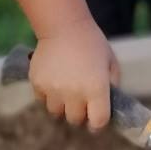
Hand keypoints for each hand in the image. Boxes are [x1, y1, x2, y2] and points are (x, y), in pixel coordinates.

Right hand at [29, 16, 118, 130]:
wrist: (64, 26)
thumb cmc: (92, 43)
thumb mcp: (111, 63)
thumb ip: (113, 86)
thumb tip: (107, 106)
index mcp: (96, 89)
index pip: (98, 122)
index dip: (98, 123)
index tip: (96, 119)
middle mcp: (74, 93)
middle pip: (75, 120)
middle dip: (80, 113)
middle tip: (81, 100)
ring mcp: (54, 90)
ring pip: (56, 113)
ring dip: (62, 106)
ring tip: (66, 90)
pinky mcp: (38, 84)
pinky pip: (42, 100)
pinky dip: (48, 95)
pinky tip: (54, 80)